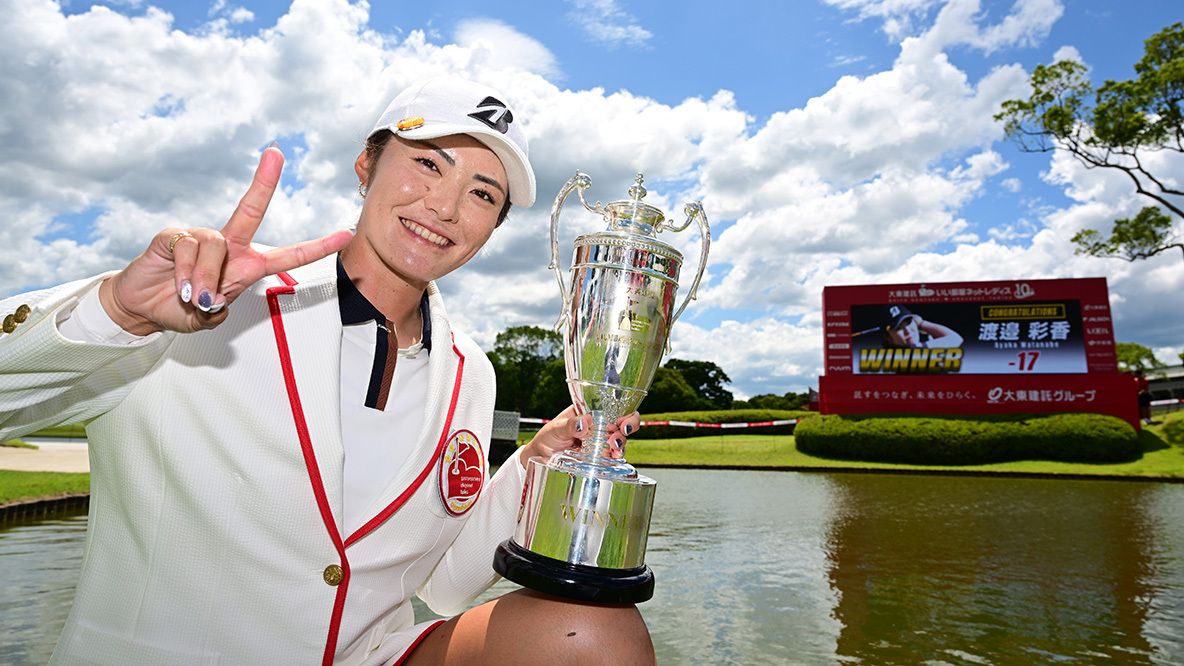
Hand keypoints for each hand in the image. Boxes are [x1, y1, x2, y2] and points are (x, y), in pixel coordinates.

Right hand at [99, 145, 354, 334]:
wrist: (142, 308)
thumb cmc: (180, 308)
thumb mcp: (206, 320)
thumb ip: (216, 312)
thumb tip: (213, 295)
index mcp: (248, 266)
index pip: (289, 255)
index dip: (317, 246)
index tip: (345, 234)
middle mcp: (229, 245)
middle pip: (251, 209)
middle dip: (264, 181)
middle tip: (275, 153)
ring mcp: (201, 237)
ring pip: (216, 246)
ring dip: (206, 279)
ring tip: (195, 297)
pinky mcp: (174, 236)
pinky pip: (188, 248)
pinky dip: (186, 273)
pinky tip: (179, 286)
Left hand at [518, 406, 641, 465]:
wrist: (540, 458)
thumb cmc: (547, 437)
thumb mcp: (555, 428)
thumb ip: (569, 425)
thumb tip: (584, 422)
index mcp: (591, 413)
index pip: (614, 406)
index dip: (625, 411)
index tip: (622, 420)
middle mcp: (599, 426)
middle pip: (624, 422)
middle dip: (629, 426)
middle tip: (620, 433)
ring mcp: (600, 442)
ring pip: (620, 440)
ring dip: (621, 443)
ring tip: (614, 448)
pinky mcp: (599, 458)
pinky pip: (612, 457)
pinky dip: (616, 458)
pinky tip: (613, 458)